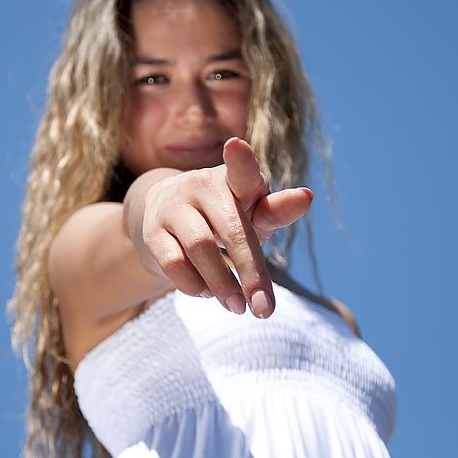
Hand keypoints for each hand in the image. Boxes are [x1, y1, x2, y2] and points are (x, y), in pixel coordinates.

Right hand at [139, 137, 312, 317]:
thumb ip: (276, 211)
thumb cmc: (225, 215)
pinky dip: (193, 284)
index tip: (235, 147)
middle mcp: (201, 184)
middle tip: (264, 309)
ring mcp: (173, 205)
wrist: (168, 212)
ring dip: (222, 284)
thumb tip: (306, 197)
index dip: (240, 159)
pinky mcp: (152, 229)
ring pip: (200, 249)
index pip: (240, 169)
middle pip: (230, 230)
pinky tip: (207, 293)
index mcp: (234, 178)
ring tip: (237, 307)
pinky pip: (173, 263)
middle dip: (251, 272)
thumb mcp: (252, 213)